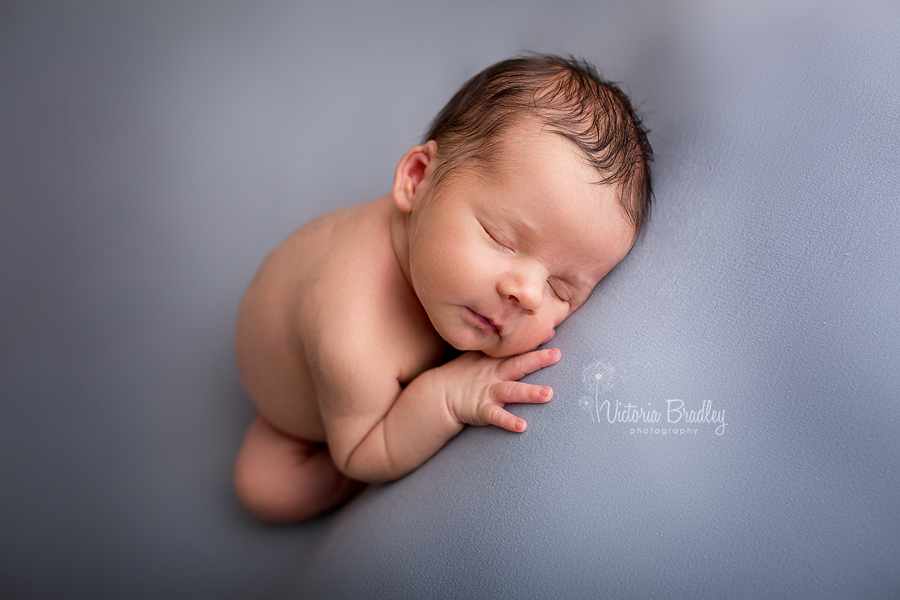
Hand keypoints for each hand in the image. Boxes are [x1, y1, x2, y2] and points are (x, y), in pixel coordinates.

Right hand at [436, 347, 561, 432]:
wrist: (440, 393)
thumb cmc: (466, 373)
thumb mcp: (480, 355)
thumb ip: (502, 348)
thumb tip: (527, 335)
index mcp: (495, 361)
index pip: (516, 348)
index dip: (534, 341)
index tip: (553, 332)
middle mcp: (494, 374)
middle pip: (517, 365)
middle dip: (537, 360)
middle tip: (557, 355)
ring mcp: (488, 392)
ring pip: (512, 391)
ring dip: (529, 393)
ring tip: (548, 394)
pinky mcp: (481, 410)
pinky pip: (497, 416)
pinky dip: (509, 421)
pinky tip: (522, 426)